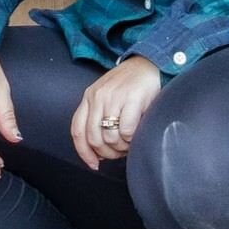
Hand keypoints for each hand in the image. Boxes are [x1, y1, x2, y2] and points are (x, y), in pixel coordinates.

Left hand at [70, 55, 161, 171]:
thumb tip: (97, 151)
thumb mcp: (107, 97)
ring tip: (130, 142)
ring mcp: (114, 97)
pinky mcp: (131, 99)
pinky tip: (136, 134)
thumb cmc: (130, 85)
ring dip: (121, 147)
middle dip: (107, 153)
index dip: (84, 152)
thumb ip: (98, 118)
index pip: (78, 131)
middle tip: (119, 152)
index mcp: (89, 97)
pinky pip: (126, 131)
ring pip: (110, 137)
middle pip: (94, 138)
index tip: (93, 164)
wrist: (150, 64)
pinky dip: (131, 139)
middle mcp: (98, 96)